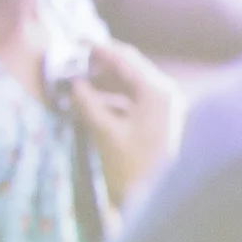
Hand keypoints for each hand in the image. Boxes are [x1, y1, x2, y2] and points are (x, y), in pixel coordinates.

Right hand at [69, 39, 183, 206]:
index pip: (126, 58)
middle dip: (101, 64)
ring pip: (132, 83)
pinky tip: (91, 102)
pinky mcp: (162, 120)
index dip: (100, 48)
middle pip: (131, 67)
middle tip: (73, 61)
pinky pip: (134, 99)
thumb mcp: (105, 133)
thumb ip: (87, 103)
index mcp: (158, 92)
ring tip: (77, 82)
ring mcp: (167, 107)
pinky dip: (113, 97)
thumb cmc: (134, 168)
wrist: (157, 200)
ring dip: (105, 81)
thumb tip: (73, 82)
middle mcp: (168, 95)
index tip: (76, 41)